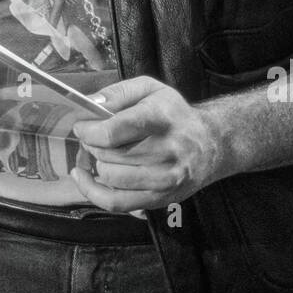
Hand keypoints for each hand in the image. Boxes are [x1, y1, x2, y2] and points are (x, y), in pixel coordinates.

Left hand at [69, 76, 224, 212]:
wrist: (210, 144)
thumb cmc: (173, 114)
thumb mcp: (150, 89)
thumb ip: (117, 93)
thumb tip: (88, 105)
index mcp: (160, 119)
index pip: (113, 131)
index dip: (88, 130)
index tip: (81, 126)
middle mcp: (165, 151)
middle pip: (108, 155)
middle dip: (91, 145)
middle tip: (91, 138)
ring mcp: (164, 179)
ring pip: (110, 177)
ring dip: (95, 165)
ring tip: (97, 154)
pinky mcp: (159, 198)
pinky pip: (116, 203)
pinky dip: (93, 192)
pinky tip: (85, 178)